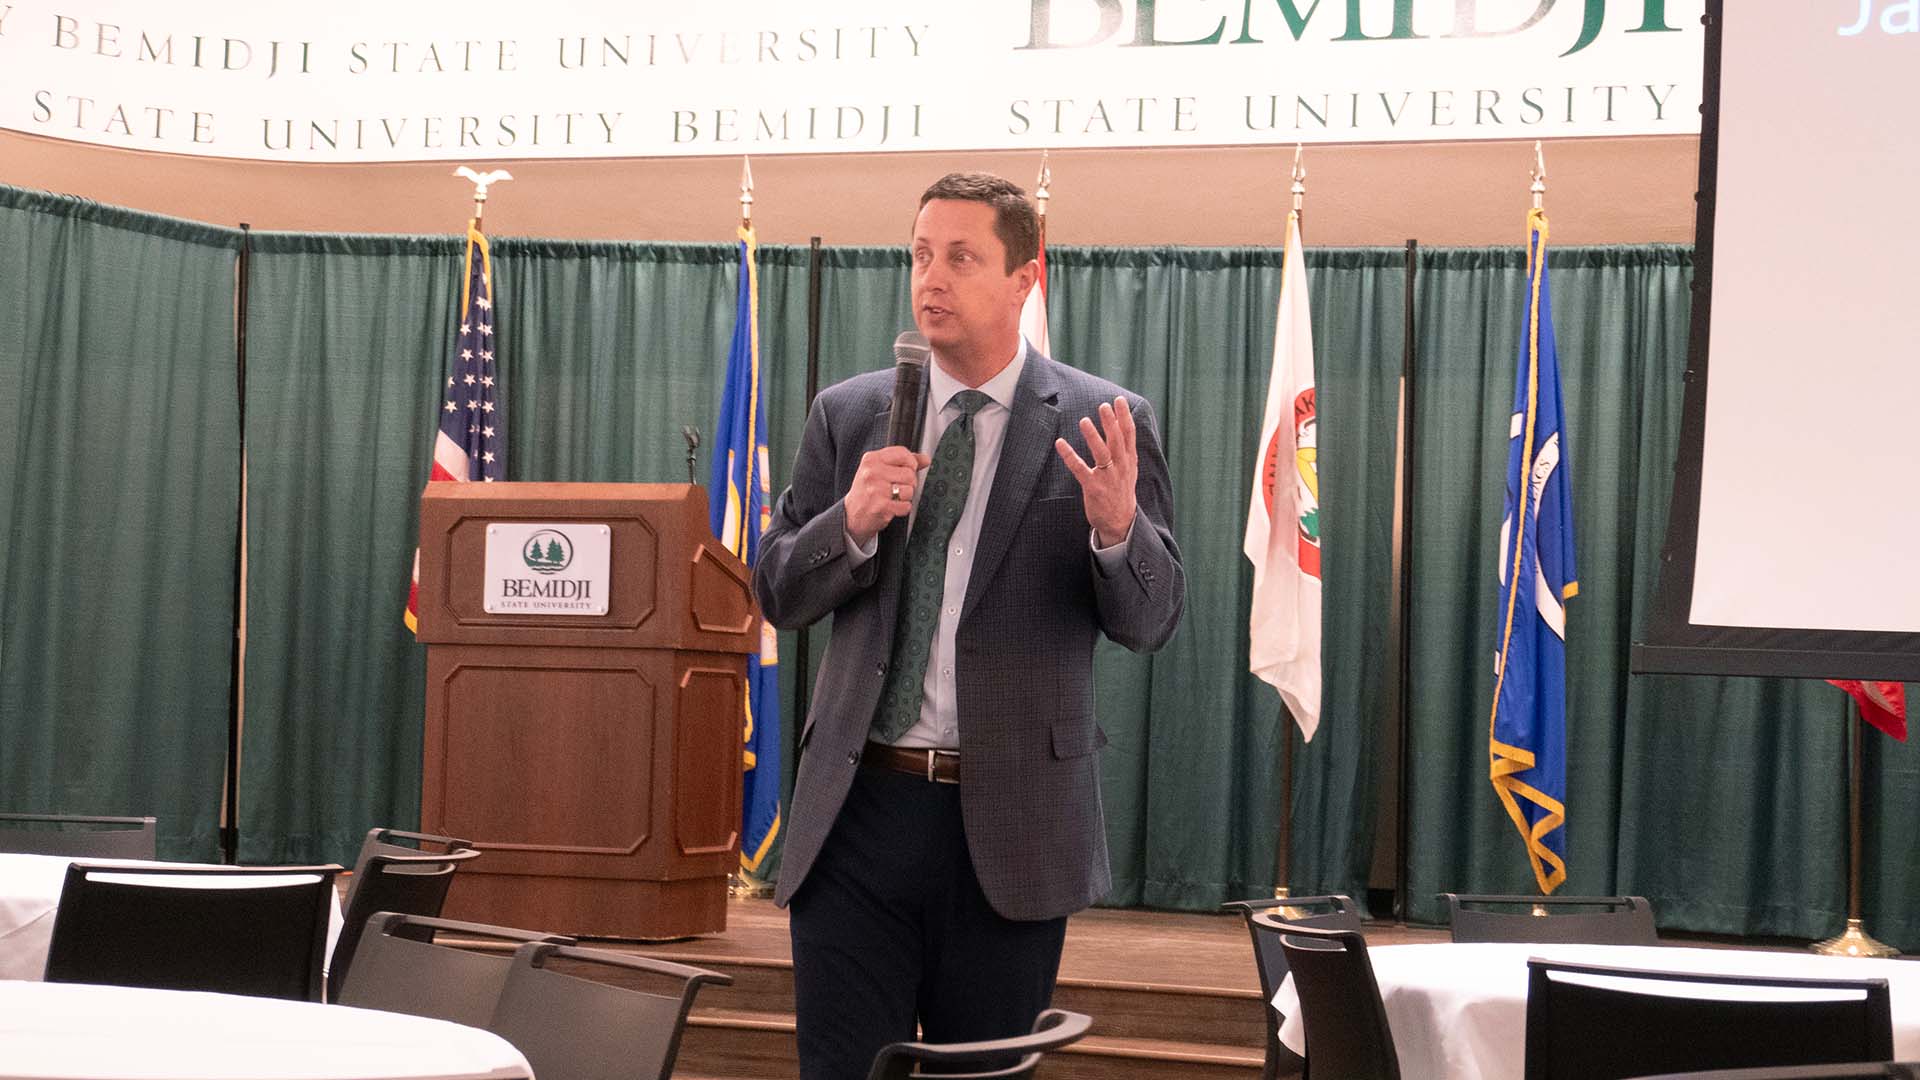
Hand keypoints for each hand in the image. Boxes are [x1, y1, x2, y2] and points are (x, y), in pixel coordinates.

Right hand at [846, 446, 931, 546]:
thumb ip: (902, 462)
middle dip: (909, 483)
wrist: (851, 514)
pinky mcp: (881, 506)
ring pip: (909, 490)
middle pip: (909, 473)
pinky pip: (906, 506)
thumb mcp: (879, 470)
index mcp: (871, 459)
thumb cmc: (867, 490)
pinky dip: (903, 509)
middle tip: (897, 488)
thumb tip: (926, 459)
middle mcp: (872, 472)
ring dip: (905, 497)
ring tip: (893, 498)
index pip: (902, 453)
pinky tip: (892, 507)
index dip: (911, 463)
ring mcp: (876, 490)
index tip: (906, 469)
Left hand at [1054, 396, 1137, 547]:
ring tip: (1085, 421)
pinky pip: (1080, 469)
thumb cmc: (1121, 491)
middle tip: (1104, 406)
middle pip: (1117, 441)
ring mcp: (1107, 478)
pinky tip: (1060, 443)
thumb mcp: (1129, 470)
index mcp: (1129, 461)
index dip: (1124, 417)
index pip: (1129, 435)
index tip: (1119, 401)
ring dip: (1093, 437)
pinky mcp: (1093, 488)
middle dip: (1111, 423)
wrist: (1121, 522)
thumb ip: (1125, 449)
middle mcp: (1120, 467)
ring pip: (1102, 453)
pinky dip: (1070, 456)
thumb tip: (1122, 425)